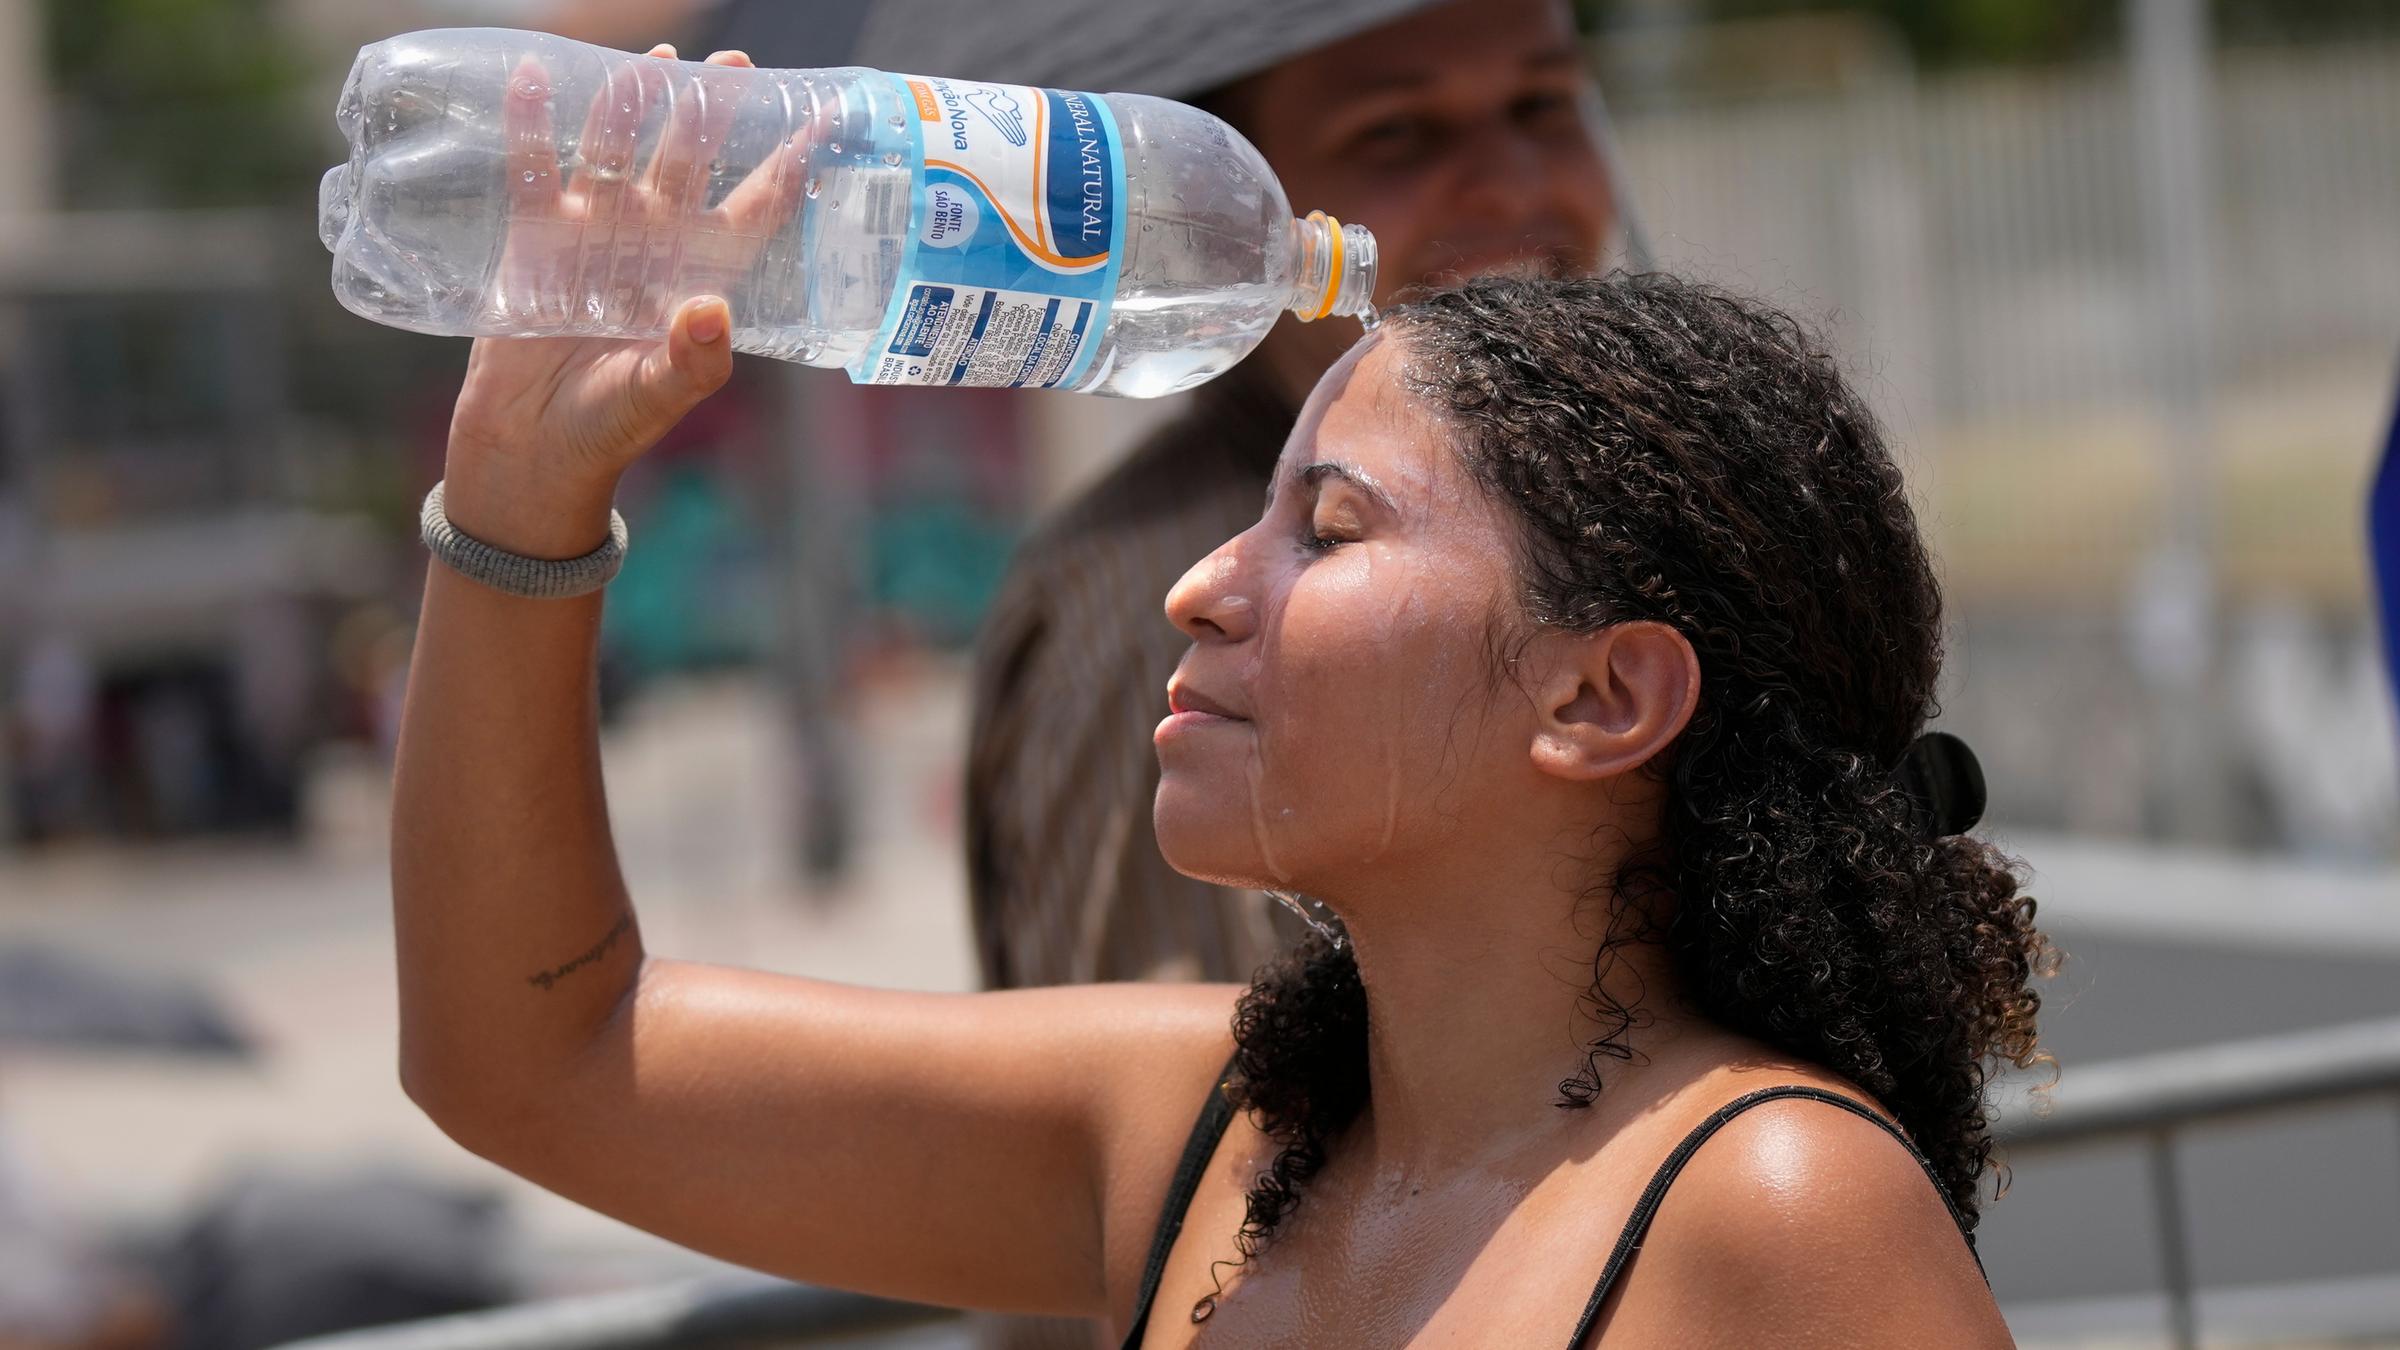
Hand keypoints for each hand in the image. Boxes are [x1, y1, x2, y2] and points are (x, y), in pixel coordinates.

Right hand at [444, 46, 803, 547]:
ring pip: (618, 153)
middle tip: (731, 63)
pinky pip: (536, 170)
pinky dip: (534, 126)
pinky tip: (539, 77)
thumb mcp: (658, 396)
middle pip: (688, 162)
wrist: (533, 448)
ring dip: (631, 107)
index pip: (754, 209)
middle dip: (709, 114)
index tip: (819, 121)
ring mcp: (594, 231)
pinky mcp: (536, 236)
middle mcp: (654, 242)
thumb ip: (691, 359)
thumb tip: (711, 311)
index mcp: (700, 274)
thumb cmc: (610, 427)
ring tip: (652, 62)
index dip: (785, 167)